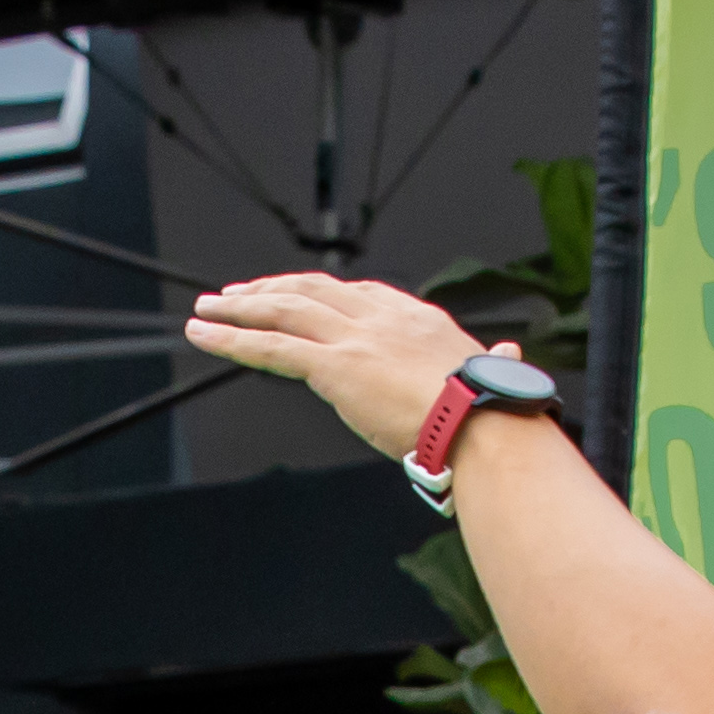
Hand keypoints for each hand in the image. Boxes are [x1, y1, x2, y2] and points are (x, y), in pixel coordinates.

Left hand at [175, 272, 485, 459]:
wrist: (483, 423)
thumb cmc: (494, 412)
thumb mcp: (493, 374)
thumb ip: (494, 361)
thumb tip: (508, 358)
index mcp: (415, 318)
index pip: (359, 293)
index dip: (321, 293)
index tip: (298, 295)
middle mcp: (379, 317)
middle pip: (312, 291)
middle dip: (270, 289)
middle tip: (236, 294)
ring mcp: (353, 338)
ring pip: (283, 310)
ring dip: (239, 307)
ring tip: (207, 310)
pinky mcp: (332, 366)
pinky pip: (271, 347)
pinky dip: (232, 339)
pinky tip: (205, 335)